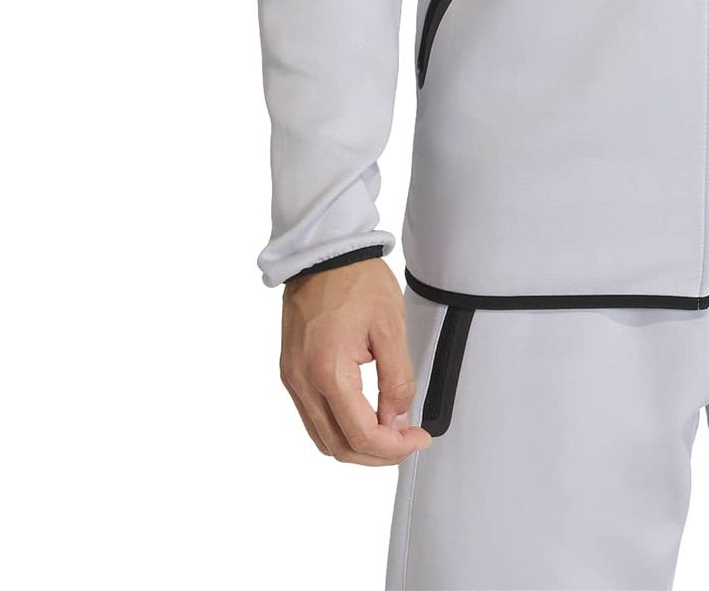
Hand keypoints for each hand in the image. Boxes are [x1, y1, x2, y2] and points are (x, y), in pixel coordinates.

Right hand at [279, 258, 433, 464]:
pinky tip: (364, 417)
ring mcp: (292, 379)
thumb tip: (398, 418)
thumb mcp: (390, 326)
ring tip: (390, 433)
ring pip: (323, 439)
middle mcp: (302, 382)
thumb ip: (397, 378)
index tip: (418, 438)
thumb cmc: (356, 280)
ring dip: (357, 446)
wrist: (324, 253)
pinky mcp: (290, 372)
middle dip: (377, 454)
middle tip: (408, 441)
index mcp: (328, 372)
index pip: (361, 435)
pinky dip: (339, 428)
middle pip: (339, 447)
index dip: (394, 447)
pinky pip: (313, 418)